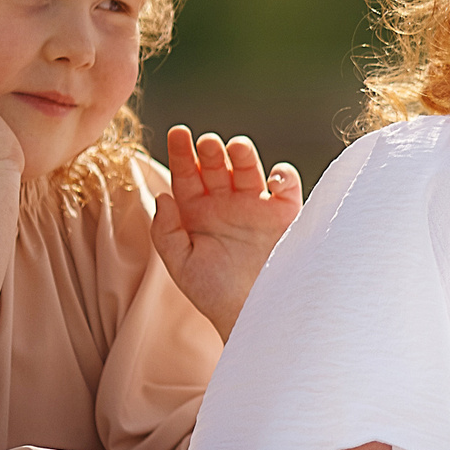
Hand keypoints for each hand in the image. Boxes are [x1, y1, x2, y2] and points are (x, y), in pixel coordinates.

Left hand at [150, 126, 301, 338]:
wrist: (255, 317)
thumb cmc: (214, 295)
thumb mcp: (181, 265)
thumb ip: (166, 232)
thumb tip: (162, 196)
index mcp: (198, 213)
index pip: (187, 175)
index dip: (182, 152)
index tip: (178, 133)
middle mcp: (226, 205)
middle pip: (217, 166)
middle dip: (211, 152)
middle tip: (207, 143)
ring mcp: (257, 207)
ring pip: (249, 170)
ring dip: (243, 155)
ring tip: (235, 147)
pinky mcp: (286, 215)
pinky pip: (286, 186)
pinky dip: (282, 176)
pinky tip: (272, 180)